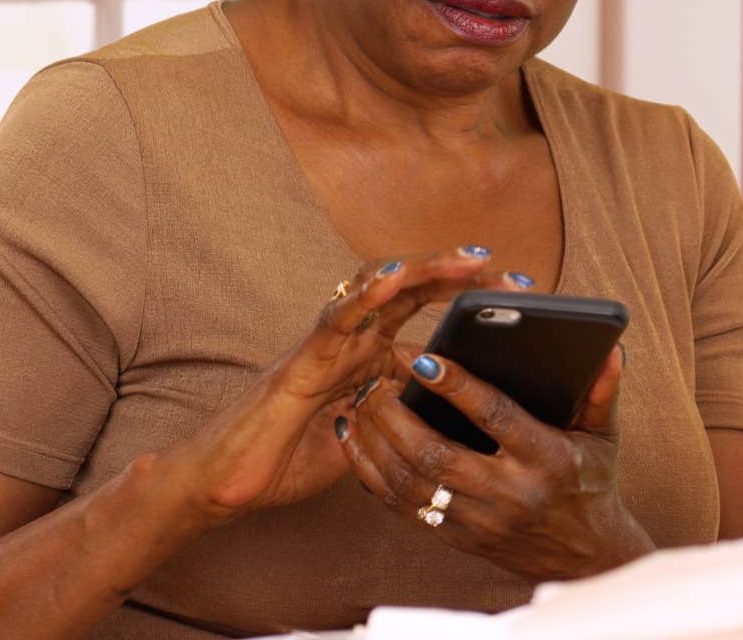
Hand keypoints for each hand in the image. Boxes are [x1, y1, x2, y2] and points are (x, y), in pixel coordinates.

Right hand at [160, 247, 522, 527]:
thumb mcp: (370, 435)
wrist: (225, 484)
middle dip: (459, 274)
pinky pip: (335, 320)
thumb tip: (455, 413)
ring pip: (377, 289)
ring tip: (467, 258)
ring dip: (425, 270)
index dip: (466, 295)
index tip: (517, 294)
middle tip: (512, 275)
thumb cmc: (288, 458)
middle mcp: (347, 338)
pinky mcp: (300, 363)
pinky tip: (393, 278)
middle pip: (408, 287)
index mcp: (365, 352)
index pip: (422, 307)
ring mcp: (323, 345)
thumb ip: (402, 414)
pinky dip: (364, 296)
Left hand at [344, 345, 654, 580]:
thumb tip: (610, 349)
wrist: (582, 555)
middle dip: (395, 414)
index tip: (422, 357)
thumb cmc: (591, 483)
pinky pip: (402, 507)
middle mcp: (509, 494)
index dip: (456, 385)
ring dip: (376, 441)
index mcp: (546, 460)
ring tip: (360, 401)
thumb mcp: (603, 437)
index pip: (493, 416)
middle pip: (436, 453)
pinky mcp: (457, 538)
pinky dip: (372, 473)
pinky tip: (356, 439)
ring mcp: (479, 520)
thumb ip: (601, 392)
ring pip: (411, 483)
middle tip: (374, 377)